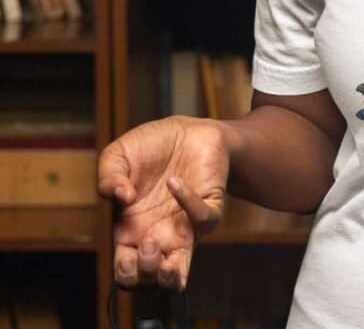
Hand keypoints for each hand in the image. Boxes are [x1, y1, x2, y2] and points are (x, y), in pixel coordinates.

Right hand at [98, 116, 229, 290]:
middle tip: (148, 246)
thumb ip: (108, 176)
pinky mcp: (209, 205)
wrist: (187, 129)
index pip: (127, 272)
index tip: (126, 256)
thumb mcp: (117, 156)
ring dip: (171, 276)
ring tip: (163, 253)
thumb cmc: (150, 147)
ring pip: (181, 273)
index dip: (126, 275)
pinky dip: (189, 204)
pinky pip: (206, 220)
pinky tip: (174, 182)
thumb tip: (120, 197)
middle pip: (152, 282)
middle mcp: (158, 234)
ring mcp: (185, 224)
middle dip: (147, 276)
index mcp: (131, 230)